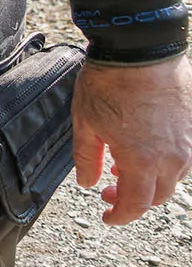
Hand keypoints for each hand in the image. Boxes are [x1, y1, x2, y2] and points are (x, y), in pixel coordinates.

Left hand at [72, 53, 191, 224]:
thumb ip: (86, 159)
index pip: (135, 205)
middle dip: (133, 200)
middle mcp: (172, 158)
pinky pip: (183, 157)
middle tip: (109, 190)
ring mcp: (188, 144)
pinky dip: (164, 162)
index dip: (119, 216)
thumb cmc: (109, 83)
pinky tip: (144, 148)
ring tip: (122, 165)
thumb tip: (88, 184)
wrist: (140, 50)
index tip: (107, 216)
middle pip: (157, 196)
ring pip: (173, 178)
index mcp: (142, 161)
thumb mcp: (85, 123)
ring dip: (149, 180)